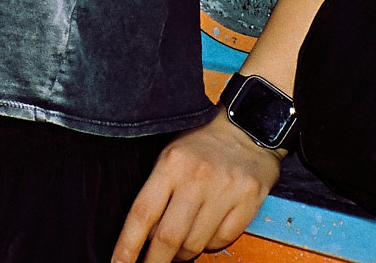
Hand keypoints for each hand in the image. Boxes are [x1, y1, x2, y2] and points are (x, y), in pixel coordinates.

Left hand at [112, 108, 280, 261]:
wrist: (247, 125)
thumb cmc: (203, 143)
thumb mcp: (170, 155)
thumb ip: (157, 192)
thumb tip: (142, 236)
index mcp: (171, 163)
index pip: (142, 213)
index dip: (127, 245)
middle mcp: (197, 177)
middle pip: (168, 237)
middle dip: (154, 262)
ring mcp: (224, 190)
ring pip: (195, 244)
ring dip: (183, 255)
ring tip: (178, 249)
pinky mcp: (248, 201)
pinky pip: (222, 241)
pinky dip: (211, 245)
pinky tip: (206, 233)